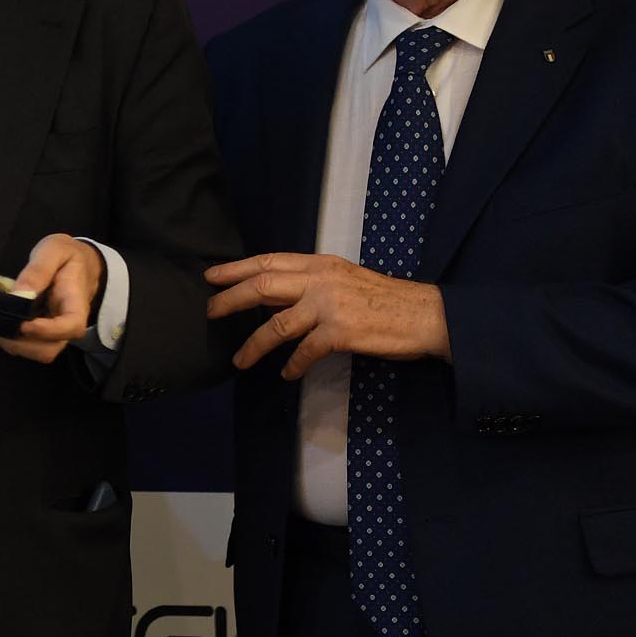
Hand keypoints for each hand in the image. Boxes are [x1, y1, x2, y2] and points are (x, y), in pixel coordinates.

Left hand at [0, 233, 105, 364]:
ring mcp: (54, 332)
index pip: (71, 326)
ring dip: (11, 343)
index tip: (24, 324)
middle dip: (21, 343)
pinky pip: (26, 345)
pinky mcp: (41, 333)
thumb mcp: (55, 250)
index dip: (47, 331)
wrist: (79, 262)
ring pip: (36, 352)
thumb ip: (38, 270)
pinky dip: (8, 339)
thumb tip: (18, 295)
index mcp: (76, 303)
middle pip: (49, 349)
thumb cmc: (67, 255)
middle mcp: (67, 324)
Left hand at [204, 253, 450, 379]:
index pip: (269, 262)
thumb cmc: (384, 299)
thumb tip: (274, 300)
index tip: (212, 276)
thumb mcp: (343, 280)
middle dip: (230, 301)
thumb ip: (310, 285)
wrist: (425, 314)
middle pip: (261, 286)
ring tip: (240, 360)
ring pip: (276, 325)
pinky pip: (304, 351)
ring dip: (253, 345)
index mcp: (320, 264)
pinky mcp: (340, 332)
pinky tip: (286, 374)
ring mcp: (329, 306)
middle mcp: (320, 280)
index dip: (236, 269)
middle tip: (210, 313)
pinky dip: (292, 364)